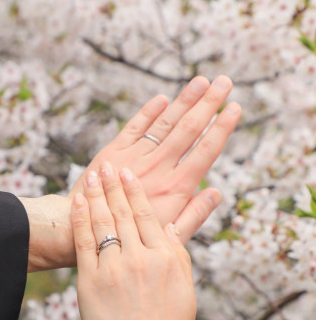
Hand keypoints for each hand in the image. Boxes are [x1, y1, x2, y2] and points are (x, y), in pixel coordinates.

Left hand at [20, 76, 240, 270]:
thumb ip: (195, 214)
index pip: (206, 151)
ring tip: (202, 80)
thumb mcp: (169, 237)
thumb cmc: (130, 239)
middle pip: (189, 129)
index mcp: (176, 189)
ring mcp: (135, 157)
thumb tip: (217, 193)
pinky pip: (135, 127)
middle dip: (209, 103)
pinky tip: (162, 98)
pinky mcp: (113, 152)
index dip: (222, 127)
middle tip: (225, 81)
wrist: (84, 229)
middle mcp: (158, 168)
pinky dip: (148, 111)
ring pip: (165, 123)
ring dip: (184, 100)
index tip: (235, 107)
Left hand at [71, 162, 195, 319]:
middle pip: (123, 212)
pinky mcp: (90, 281)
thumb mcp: (185, 292)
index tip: (128, 175)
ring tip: (93, 175)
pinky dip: (81, 218)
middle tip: (108, 166)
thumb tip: (172, 228)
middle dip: (114, 186)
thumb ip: (177, 256)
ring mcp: (114, 268)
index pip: (147, 215)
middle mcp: (140, 257)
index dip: (135, 192)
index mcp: (166, 258)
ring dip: (97, 194)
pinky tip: (79, 201)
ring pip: (103, 221)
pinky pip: (84, 242)